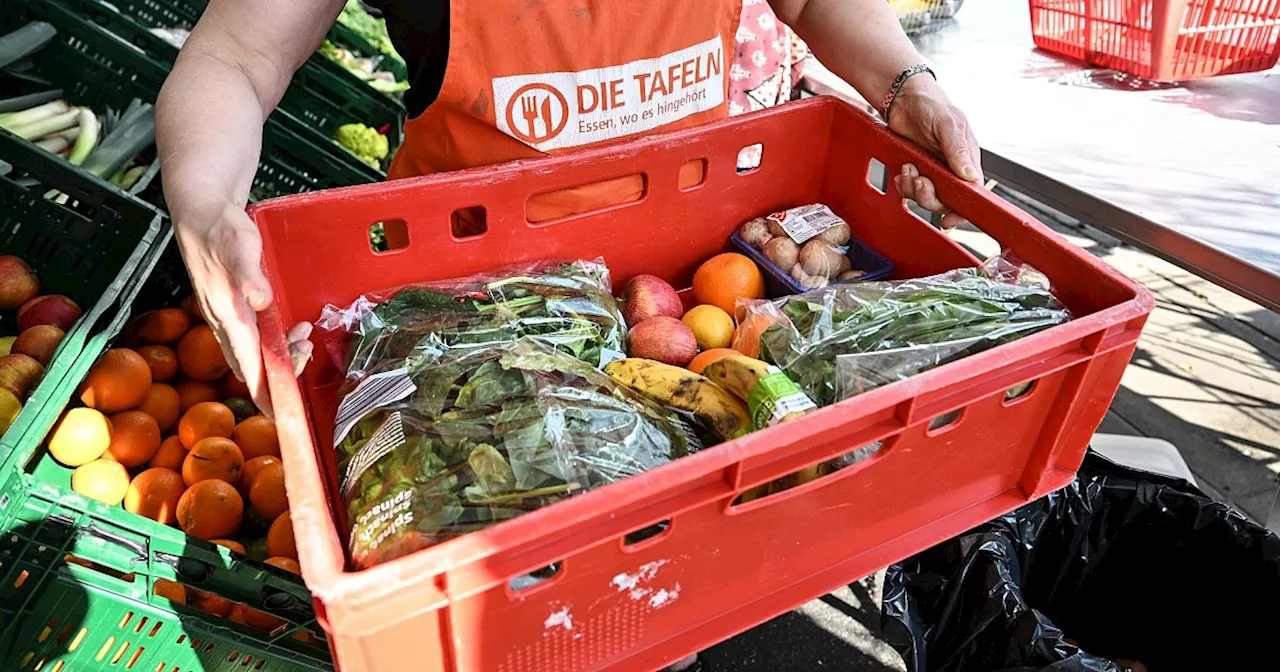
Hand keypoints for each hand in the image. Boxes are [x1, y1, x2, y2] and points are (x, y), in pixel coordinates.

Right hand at [174, 200, 313, 416]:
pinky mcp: (232, 306)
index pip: (248, 368)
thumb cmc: (219, 229)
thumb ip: (250, 276)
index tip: (282, 415)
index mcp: (228, 315)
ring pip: (254, 352)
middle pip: (252, 366)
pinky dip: (275, 339)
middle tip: (306, 355)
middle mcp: (225, 322)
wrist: (200, 210)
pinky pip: (254, 336)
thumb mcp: (239, 247)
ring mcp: (228, 316)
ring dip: (281, 353)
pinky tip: (292, 327)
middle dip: (281, 373)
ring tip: (305, 338)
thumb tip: (261, 303)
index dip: (265, 394)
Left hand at [886, 75, 982, 227]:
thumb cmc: (932, 105)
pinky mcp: (916, 169)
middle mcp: (951, 168)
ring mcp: (933, 170)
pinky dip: (904, 184)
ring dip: (913, 188)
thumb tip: (971, 176)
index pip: (971, 193)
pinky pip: (909, 189)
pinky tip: (903, 169)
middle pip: (945, 201)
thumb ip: (958, 150)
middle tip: (920, 180)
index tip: (949, 219)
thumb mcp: (949, 124)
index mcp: (966, 160)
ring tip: (909, 168)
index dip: (961, 210)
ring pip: (925, 196)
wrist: (904, 98)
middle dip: (929, 196)